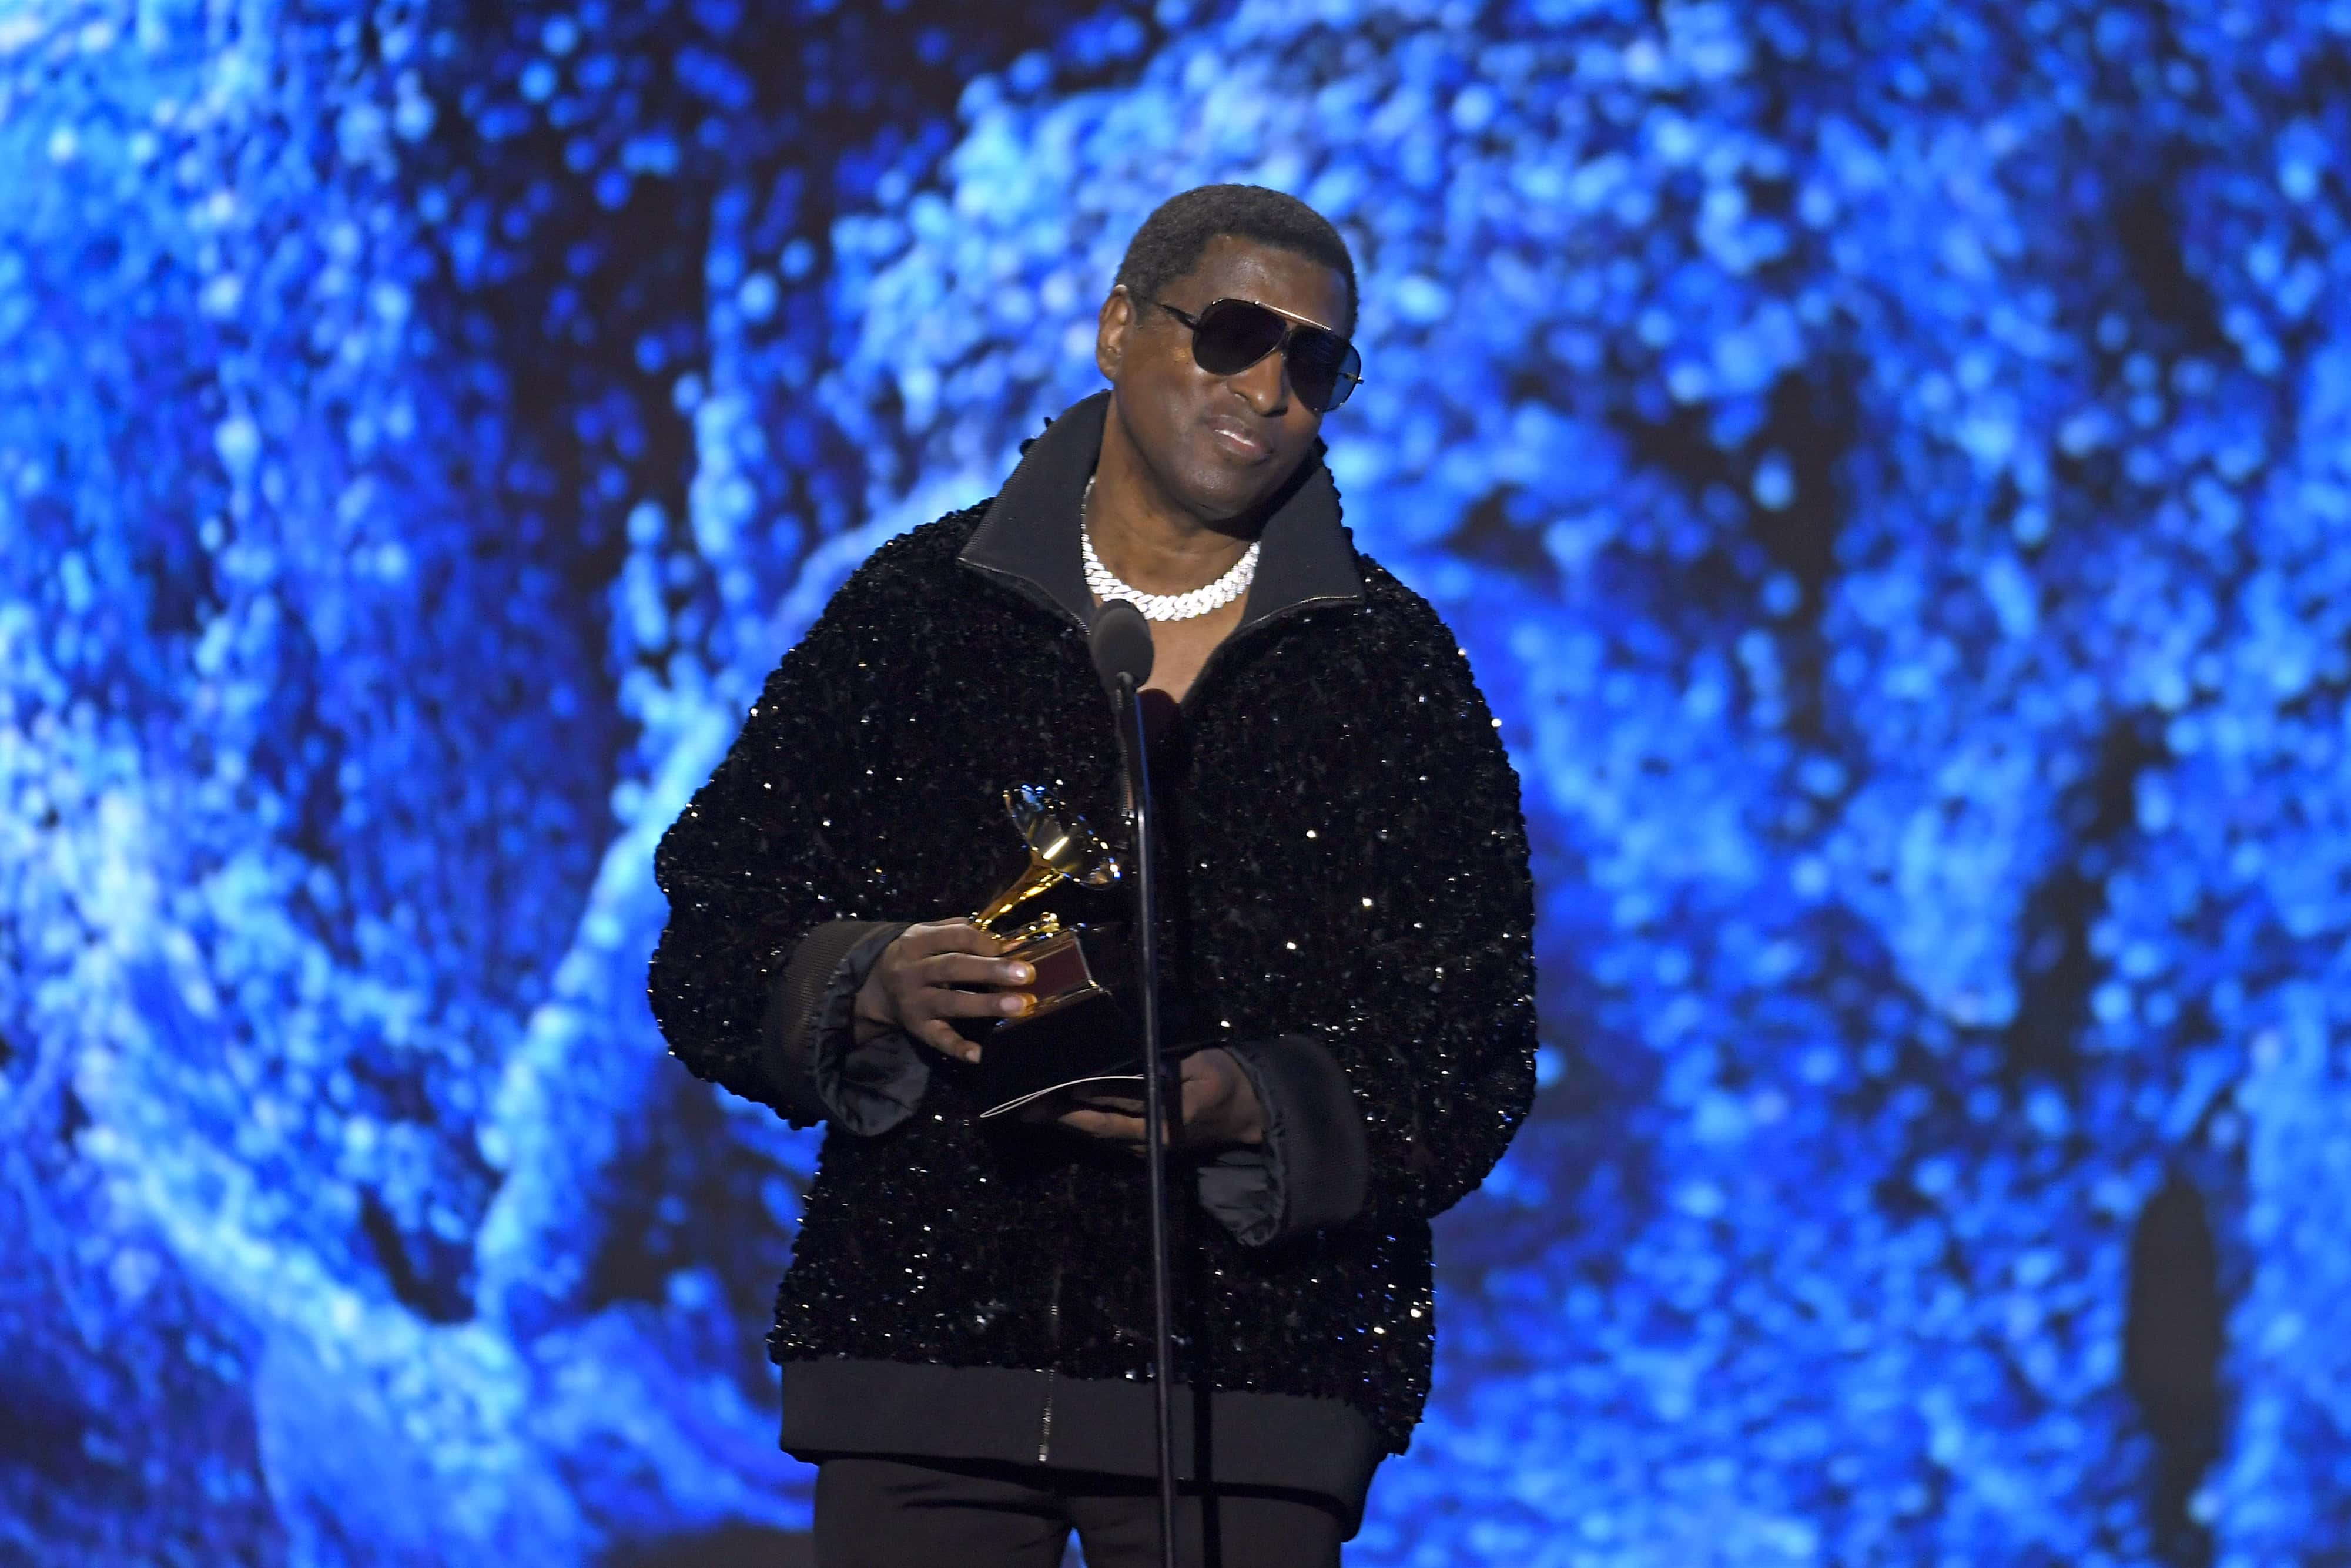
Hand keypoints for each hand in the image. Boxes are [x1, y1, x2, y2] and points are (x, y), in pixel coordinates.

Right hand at [854, 919, 1033, 1063]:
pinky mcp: (917, 1029)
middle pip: (953, 968)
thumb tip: (1008, 941)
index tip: (1013, 949)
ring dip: (986, 1004)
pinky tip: (980, 1053)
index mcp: (917, 942)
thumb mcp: (928, 934)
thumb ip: (961, 933)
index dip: (985, 942)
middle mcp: (913, 971)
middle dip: (991, 970)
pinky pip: (939, 1039)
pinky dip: (959, 1048)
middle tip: (1026, 974)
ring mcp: (914, 1002)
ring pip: (951, 1003)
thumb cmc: (917, 956)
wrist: (877, 987)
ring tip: (1020, 1005)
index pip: (955, 936)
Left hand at [1053, 1048, 1263, 1149]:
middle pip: (1102, 1125)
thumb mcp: (1203, 1065)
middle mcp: (1154, 1137)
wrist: (1247, 1113)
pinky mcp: (1145, 1148)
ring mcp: (1149, 1147)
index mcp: (1171, 1115)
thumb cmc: (1225, 1080)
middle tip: (1029, 1106)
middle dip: (1064, 1115)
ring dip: (1068, 1124)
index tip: (1065, 1086)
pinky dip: (1085, 1128)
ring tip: (1035, 1111)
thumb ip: (1167, 1069)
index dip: (1093, 1094)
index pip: (1124, 1101)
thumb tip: (1131, 1066)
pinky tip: (1063, 1117)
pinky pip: (1109, 1139)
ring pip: (1101, 1135)